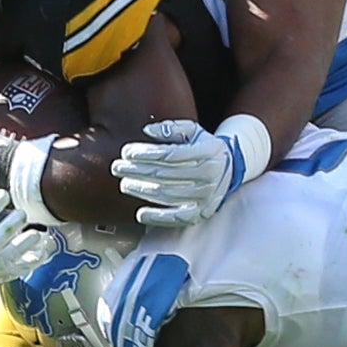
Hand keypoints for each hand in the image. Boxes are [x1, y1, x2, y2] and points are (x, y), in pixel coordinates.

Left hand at [111, 119, 243, 226]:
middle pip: (165, 175)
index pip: (170, 155)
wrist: (230, 169)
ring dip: (141, 190)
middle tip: (117, 167)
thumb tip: (147, 131)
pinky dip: (157, 218)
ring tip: (124, 183)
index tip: (126, 152)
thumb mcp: (193, 131)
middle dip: (137, 171)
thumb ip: (171, 128)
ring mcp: (206, 197)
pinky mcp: (202, 213)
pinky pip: (177, 218)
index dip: (145, 154)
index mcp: (207, 152)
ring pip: (167, 195)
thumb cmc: (204, 147)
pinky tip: (140, 214)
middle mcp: (209, 176)